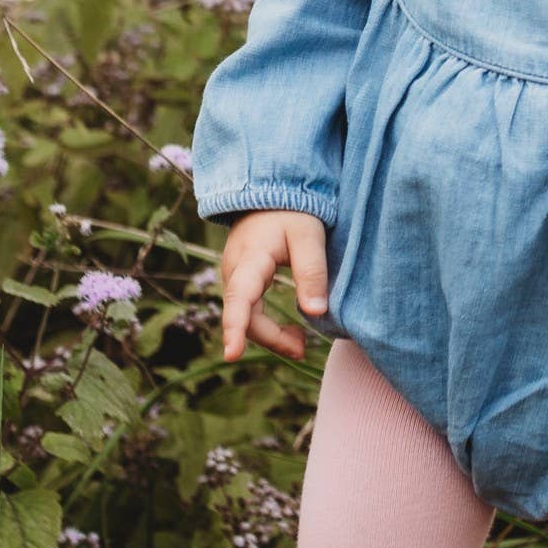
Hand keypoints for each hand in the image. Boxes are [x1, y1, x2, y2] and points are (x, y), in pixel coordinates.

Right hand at [219, 209, 331, 359]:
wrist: (271, 192)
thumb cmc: (292, 212)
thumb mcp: (308, 236)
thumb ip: (312, 272)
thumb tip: (315, 313)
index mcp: (249, 259)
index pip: (240, 298)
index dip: (235, 328)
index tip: (232, 355)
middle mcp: (235, 271)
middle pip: (245, 315)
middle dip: (270, 338)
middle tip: (302, 349)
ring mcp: (236, 277)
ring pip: (247, 316)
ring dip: (271, 334)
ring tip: (301, 343)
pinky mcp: (243, 280)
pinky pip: (249, 310)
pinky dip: (268, 326)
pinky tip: (291, 331)